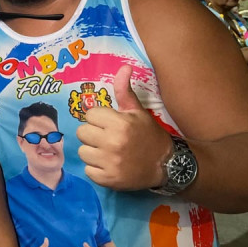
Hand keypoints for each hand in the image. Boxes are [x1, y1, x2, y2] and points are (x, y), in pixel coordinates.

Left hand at [76, 65, 172, 190]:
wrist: (166, 164)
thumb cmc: (148, 135)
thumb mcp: (137, 111)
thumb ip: (124, 90)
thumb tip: (124, 66)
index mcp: (119, 123)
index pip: (89, 115)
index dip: (99, 119)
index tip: (109, 124)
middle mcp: (113, 142)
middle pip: (82, 133)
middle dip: (93, 134)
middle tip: (107, 138)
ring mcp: (110, 163)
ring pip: (83, 151)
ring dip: (93, 152)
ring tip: (108, 152)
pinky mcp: (108, 180)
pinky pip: (88, 170)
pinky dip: (96, 169)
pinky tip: (110, 165)